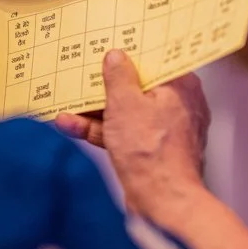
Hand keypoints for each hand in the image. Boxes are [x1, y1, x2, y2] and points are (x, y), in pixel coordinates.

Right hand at [57, 51, 208, 205]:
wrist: (162, 202)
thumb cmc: (151, 152)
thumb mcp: (125, 104)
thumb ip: (118, 76)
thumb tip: (115, 56)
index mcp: (181, 86)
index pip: (157, 60)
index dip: (132, 52)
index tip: (111, 45)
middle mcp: (178, 105)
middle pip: (138, 86)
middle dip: (107, 83)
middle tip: (84, 71)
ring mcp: (164, 130)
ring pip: (127, 111)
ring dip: (96, 109)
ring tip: (66, 101)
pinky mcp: (150, 151)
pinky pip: (123, 132)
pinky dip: (99, 129)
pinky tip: (69, 124)